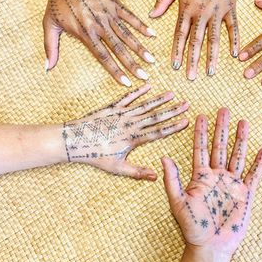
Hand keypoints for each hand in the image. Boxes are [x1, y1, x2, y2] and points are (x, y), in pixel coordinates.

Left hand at [44, 0, 156, 85]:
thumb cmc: (56, 1)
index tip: (126, 82)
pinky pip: (130, 16)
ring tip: (151, 60)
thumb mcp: (50, 26)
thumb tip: (47, 68)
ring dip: (140, 49)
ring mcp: (109, 14)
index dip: (115, 71)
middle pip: (119, 49)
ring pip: (127, 35)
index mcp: (86, 34)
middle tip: (144, 77)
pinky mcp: (114, 3)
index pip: (104, 57)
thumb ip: (51, 48)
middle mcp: (100, 26)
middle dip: (133, 65)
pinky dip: (141, 26)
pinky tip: (151, 34)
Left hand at [63, 85, 188, 179]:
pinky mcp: (112, 108)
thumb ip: (137, 172)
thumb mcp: (117, 168)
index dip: (173, 126)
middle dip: (172, 110)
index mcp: (133, 139)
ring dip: (159, 100)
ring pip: (144, 105)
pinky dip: (139, 91)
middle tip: (186, 104)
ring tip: (172, 94)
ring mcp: (121, 114)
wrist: (74, 140)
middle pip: (155, 116)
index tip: (186, 121)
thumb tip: (156, 176)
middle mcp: (130, 124)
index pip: (158, 132)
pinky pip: (128, 97)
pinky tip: (148, 86)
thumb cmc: (95, 156)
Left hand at [150, 0, 246, 78]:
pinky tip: (234, 55)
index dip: (177, 52)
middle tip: (191, 77)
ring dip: (212, 57)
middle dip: (193, 61)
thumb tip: (151, 16)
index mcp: (187, 8)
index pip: (180, 35)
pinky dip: (234, 41)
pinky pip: (233, 28)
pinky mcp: (230, 9)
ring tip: (210, 73)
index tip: (175, 67)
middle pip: (196, 41)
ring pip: (214, 39)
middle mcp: (202, 13)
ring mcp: (217, 12)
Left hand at [162, 109, 261, 255]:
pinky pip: (253, 175)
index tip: (200, 115)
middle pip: (220, 147)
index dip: (200, 133)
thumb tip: (163, 156)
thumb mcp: (177, 202)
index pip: (200, 149)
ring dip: (240, 140)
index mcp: (199, 178)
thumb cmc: (192, 228)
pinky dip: (258, 163)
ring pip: (237, 156)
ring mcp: (232, 185)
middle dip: (222, 128)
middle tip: (224, 110)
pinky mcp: (246, 195)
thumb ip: (172, 179)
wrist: (210, 247)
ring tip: (243, 122)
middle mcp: (216, 177)